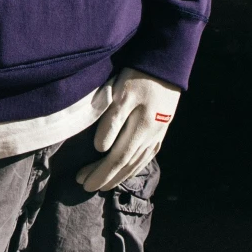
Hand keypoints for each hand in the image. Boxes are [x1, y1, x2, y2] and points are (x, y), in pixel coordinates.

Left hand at [75, 69, 179, 192]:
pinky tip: (128, 170)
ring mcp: (159, 134)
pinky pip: (148, 156)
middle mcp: (151, 136)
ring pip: (138, 163)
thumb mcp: (122, 93)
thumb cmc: (140, 75)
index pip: (117, 159)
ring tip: (103, 185)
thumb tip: (100, 149)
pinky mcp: (163, 129)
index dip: (99, 172)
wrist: (168, 64)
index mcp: (140, 128)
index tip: (82, 180)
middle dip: (105, 178)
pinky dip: (136, 167)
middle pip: (126, 165)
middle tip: (86, 186)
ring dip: (119, 176)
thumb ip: (111, 121)